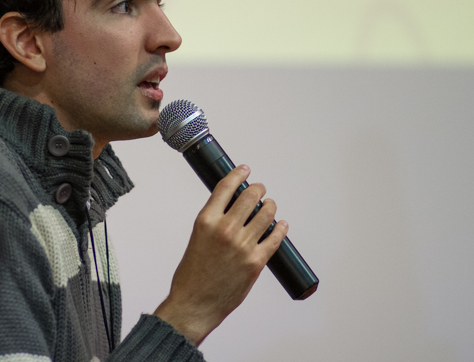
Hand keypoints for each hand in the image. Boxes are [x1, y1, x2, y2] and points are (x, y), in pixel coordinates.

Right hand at [154, 165, 287, 345]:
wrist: (195, 303)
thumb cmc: (192, 274)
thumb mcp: (197, 237)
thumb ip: (214, 220)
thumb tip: (232, 206)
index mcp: (206, 220)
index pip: (226, 186)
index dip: (238, 174)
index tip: (245, 170)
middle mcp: (225, 229)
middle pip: (250, 196)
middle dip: (258, 189)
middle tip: (260, 189)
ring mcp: (242, 245)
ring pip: (266, 214)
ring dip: (271, 206)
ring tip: (270, 206)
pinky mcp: (256, 262)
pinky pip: (275, 239)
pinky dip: (281, 229)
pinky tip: (281, 225)